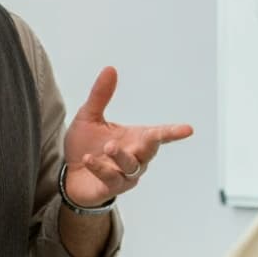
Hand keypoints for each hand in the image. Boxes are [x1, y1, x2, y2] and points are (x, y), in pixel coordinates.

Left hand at [62, 66, 193, 206]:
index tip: (188, 129)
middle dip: (152, 142)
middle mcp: (135, 157)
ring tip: (108, 147)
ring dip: (121, 156)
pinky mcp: (110, 188)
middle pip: (150, 150)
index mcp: (135, 138)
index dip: (173, 132)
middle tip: (151, 135)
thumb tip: (110, 68)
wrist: (68, 175)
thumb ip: (101, 96)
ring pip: (130, 165)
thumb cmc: (84, 145)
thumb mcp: (89, 116)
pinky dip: (100, 168)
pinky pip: (110, 178)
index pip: (159, 134)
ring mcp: (124, 175)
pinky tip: (88, 159)